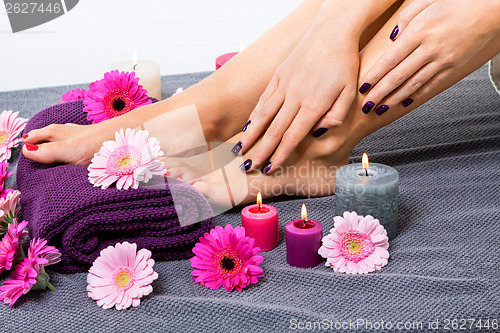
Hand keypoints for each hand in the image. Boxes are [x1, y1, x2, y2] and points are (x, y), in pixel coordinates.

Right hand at [238, 25, 358, 173]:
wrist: (332, 32)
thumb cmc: (344, 63)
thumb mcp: (350, 91)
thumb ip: (336, 115)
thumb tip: (319, 132)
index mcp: (313, 105)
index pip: (292, 136)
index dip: (280, 154)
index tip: (270, 168)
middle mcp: (294, 97)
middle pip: (273, 130)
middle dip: (260, 150)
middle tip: (248, 167)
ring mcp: (284, 85)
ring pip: (263, 115)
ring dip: (250, 135)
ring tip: (240, 150)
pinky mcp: (278, 75)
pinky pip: (263, 99)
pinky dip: (254, 114)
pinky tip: (248, 126)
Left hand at [359, 0, 499, 114]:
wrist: (490, 8)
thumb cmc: (455, 1)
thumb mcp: (425, 1)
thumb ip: (405, 18)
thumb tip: (391, 38)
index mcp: (419, 31)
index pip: (390, 59)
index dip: (375, 76)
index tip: (363, 88)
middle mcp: (430, 48)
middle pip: (399, 76)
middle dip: (380, 93)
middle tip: (366, 106)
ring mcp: (443, 60)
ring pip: (413, 84)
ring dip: (394, 99)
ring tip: (380, 109)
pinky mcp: (454, 67)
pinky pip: (431, 85)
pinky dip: (416, 95)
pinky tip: (404, 103)